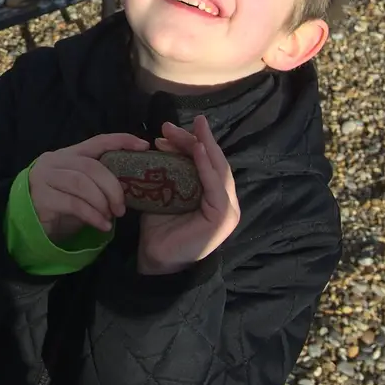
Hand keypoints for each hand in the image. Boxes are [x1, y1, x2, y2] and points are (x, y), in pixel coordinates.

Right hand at [28, 132, 148, 242]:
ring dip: (101, 201)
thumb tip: (131, 183)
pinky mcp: (41, 198)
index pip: (98, 141)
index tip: (144, 146)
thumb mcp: (81, 188)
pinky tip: (102, 226)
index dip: (121, 141)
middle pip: (91, 166)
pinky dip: (92, 215)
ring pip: (82, 183)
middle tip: (122, 207)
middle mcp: (55, 161)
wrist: (27, 223)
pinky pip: (73, 204)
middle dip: (112, 186)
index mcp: (69, 154)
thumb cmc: (60, 203)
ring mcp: (45, 178)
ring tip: (111, 217)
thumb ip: (98, 180)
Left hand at [136, 116, 240, 275]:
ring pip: (217, 168)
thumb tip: (159, 143)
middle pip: (212, 162)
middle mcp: (224, 200)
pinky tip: (197, 149)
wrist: (156, 259)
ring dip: (202, 146)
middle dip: (194, 139)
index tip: (166, 129)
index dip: (189, 142)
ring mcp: (228, 209)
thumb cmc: (159, 229)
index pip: (205, 162)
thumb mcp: (164, 193)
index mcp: (213, 195)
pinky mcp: (223, 216)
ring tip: (189, 129)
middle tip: (170, 126)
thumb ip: (168, 172)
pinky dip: (206, 165)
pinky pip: (215, 185)